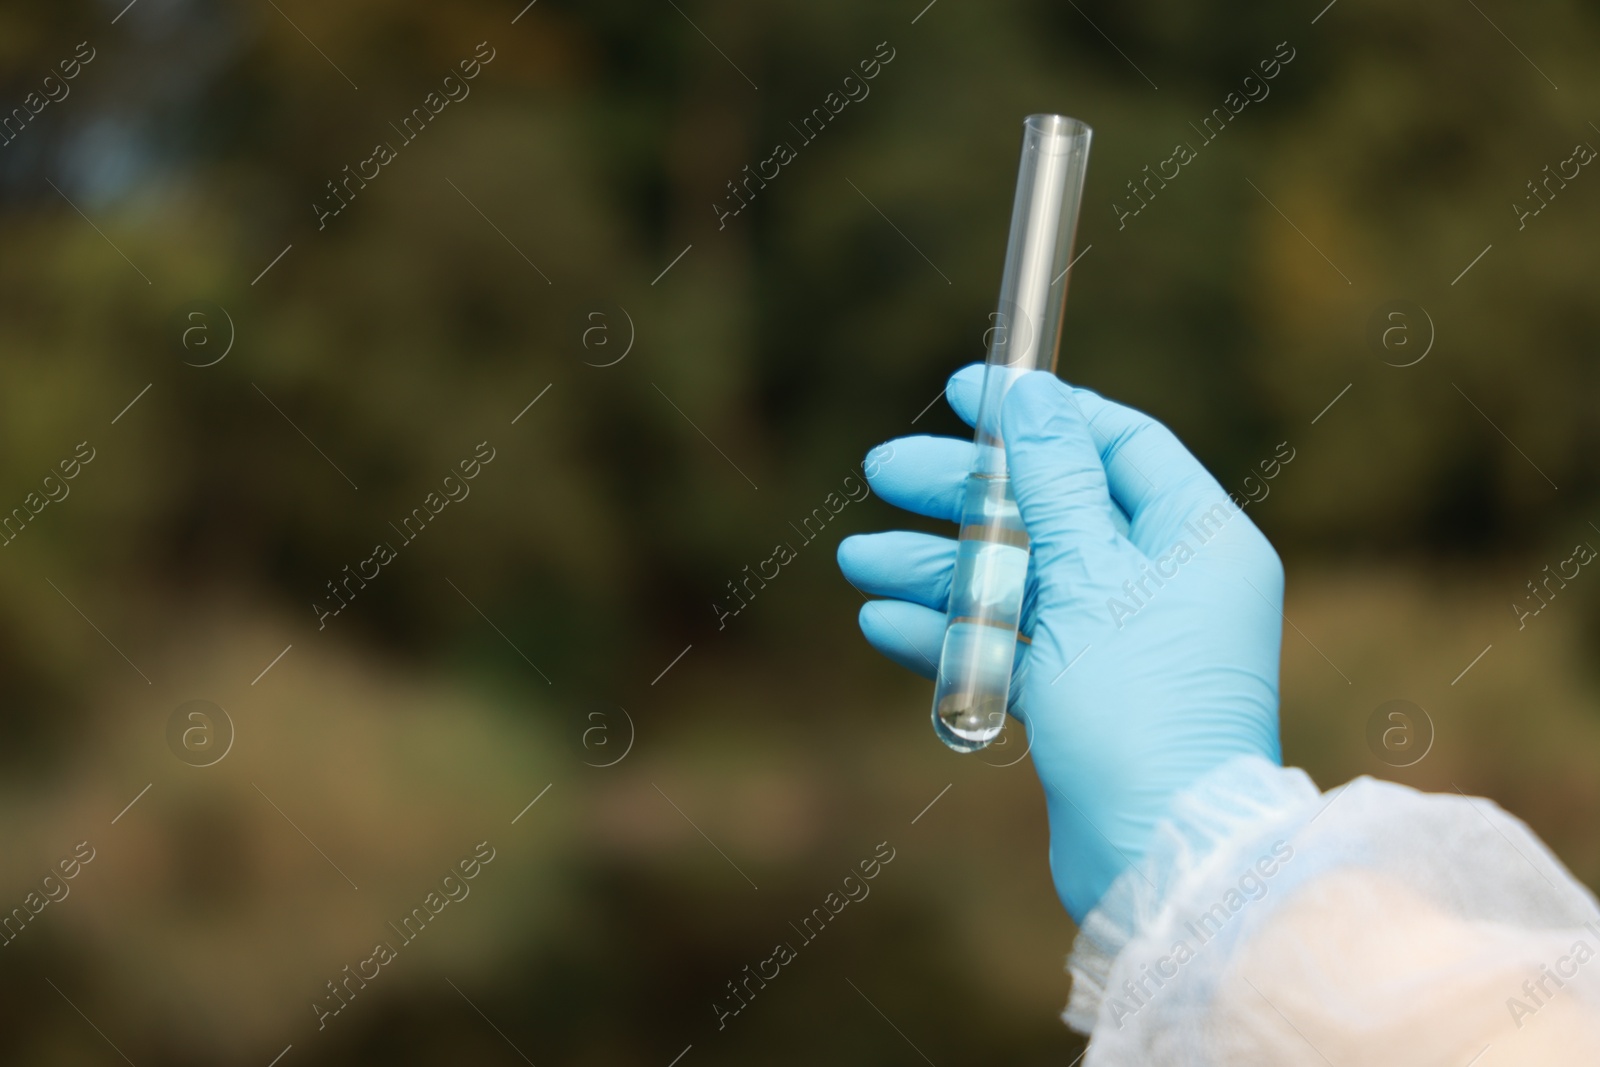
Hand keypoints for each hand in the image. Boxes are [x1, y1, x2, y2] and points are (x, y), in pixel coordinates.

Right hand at [838, 366, 1283, 920]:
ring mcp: (1122, 645)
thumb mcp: (1089, 574)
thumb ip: (1052, 482)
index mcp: (1194, 538)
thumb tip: (1031, 396)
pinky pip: (1012, 646)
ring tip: (858, 556)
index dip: (1040, 413)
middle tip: (884, 468)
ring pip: (1020, 581)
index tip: (966, 392)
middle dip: (964, 492)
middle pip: (1050, 509)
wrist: (1158, 856)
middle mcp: (1165, 584)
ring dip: (939, 567)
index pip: (1114, 443)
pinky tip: (884, 621)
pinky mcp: (1083, 700)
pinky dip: (954, 632)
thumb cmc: (1137, 706)